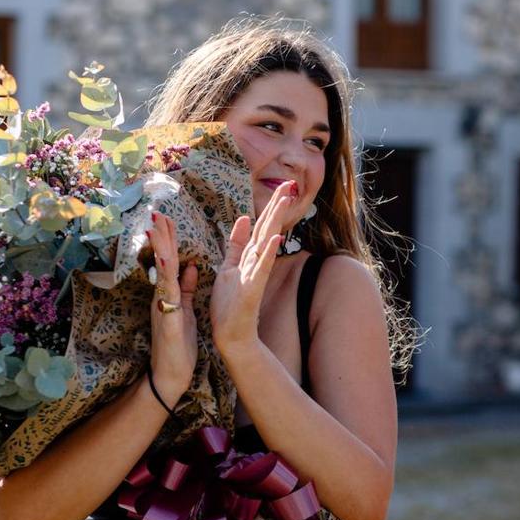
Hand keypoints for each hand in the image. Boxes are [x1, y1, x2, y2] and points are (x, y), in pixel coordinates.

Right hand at [148, 212, 198, 402]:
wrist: (170, 375)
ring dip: (161, 249)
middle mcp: (162, 296)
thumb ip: (187, 288)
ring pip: (162, 272)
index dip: (168, 240)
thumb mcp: (185, 311)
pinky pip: (169, 294)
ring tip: (157, 227)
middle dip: (161, 236)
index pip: (169, 261)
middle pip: (161, 260)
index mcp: (168, 294)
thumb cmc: (178, 345)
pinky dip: (169, 276)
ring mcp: (163, 306)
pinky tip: (169, 261)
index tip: (168, 217)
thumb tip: (192, 266)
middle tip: (159, 211)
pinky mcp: (168, 318)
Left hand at [210, 180, 293, 356]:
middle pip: (267, 228)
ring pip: (266, 243)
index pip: (262, 225)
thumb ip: (236, 244)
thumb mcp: (229, 266)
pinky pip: (260, 268)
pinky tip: (275, 239)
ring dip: (275, 221)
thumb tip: (242, 218)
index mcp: (249, 256)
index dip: (271, 205)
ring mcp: (255, 275)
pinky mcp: (252, 289)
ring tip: (284, 200)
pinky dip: (267, 253)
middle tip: (290, 184)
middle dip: (277, 206)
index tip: (282, 185)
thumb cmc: (230, 305)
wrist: (233, 335)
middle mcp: (255, 262)